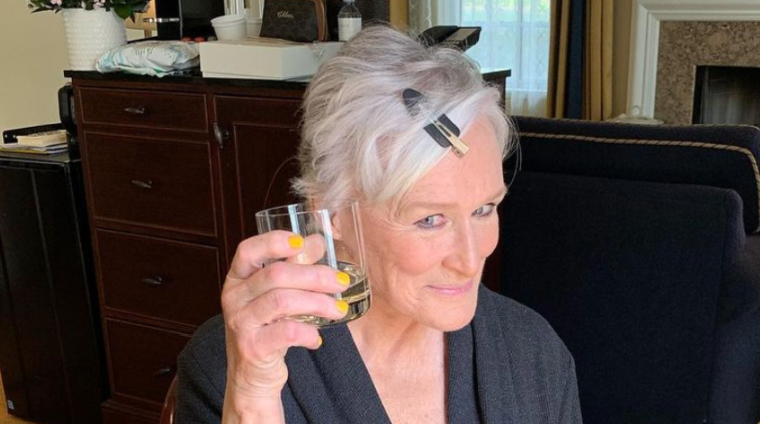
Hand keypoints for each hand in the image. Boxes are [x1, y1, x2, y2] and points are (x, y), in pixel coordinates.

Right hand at [220, 231, 349, 421]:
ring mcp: (240, 323)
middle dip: (315, 276)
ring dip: (317, 303)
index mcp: (238, 279)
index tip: (302, 241)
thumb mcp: (277, 295)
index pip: (248, 250)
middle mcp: (234, 297)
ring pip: (282, 301)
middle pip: (275, 275)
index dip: (274, 242)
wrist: (252, 376)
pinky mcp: (251, 347)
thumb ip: (294, 268)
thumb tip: (317, 241)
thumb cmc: (268, 329)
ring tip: (339, 310)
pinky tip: (317, 338)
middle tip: (341, 281)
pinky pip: (285, 333)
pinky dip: (308, 333)